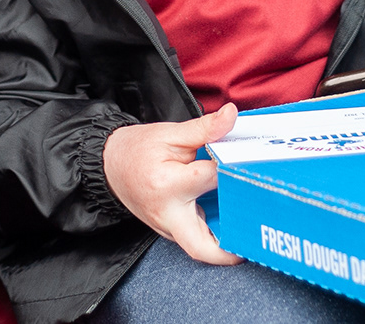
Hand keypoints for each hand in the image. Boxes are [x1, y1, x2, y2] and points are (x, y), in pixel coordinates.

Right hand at [102, 104, 241, 265]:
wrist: (110, 165)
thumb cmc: (139, 149)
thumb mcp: (170, 133)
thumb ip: (205, 127)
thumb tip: (232, 114)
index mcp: (168, 184)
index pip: (212, 179)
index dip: (233, 168)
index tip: (249, 161)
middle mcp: (167, 213)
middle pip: (202, 247)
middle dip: (230, 250)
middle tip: (254, 230)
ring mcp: (167, 227)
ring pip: (200, 248)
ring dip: (225, 243)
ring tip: (247, 225)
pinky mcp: (170, 231)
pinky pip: (195, 239)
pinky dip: (213, 234)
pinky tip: (228, 218)